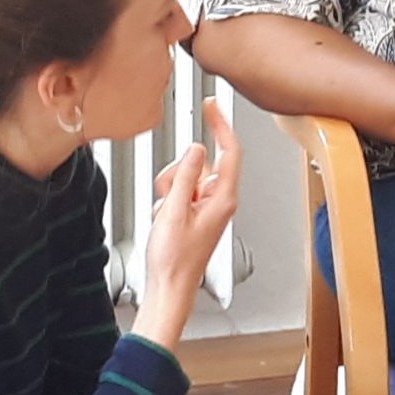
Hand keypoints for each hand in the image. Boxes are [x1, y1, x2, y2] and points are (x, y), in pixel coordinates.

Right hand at [136, 99, 240, 347]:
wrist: (169, 288)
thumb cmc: (174, 260)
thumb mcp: (174, 212)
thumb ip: (185, 176)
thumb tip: (196, 148)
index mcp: (223, 199)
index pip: (229, 151)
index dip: (221, 124)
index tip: (212, 105)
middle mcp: (220, 202)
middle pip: (201, 163)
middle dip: (179, 173)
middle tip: (168, 198)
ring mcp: (208, 209)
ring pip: (187, 178)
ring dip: (170, 190)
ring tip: (165, 215)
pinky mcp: (196, 215)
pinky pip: (180, 193)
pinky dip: (167, 203)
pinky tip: (164, 222)